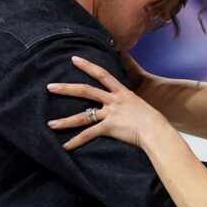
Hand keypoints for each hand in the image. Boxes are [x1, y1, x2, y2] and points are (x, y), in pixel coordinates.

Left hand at [47, 56, 169, 150]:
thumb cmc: (152, 120)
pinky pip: (89, 134)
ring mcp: (110, 114)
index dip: (87, 66)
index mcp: (121, 92)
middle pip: (86, 91)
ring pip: (83, 116)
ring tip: (50, 124)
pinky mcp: (109, 128)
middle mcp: (113, 100)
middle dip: (66, 89)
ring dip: (65, 121)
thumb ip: (129, 101)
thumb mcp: (139, 104)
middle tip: (50, 87)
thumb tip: (127, 102)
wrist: (156, 130)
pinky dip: (77, 141)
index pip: (102, 74)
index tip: (74, 59)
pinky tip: (66, 146)